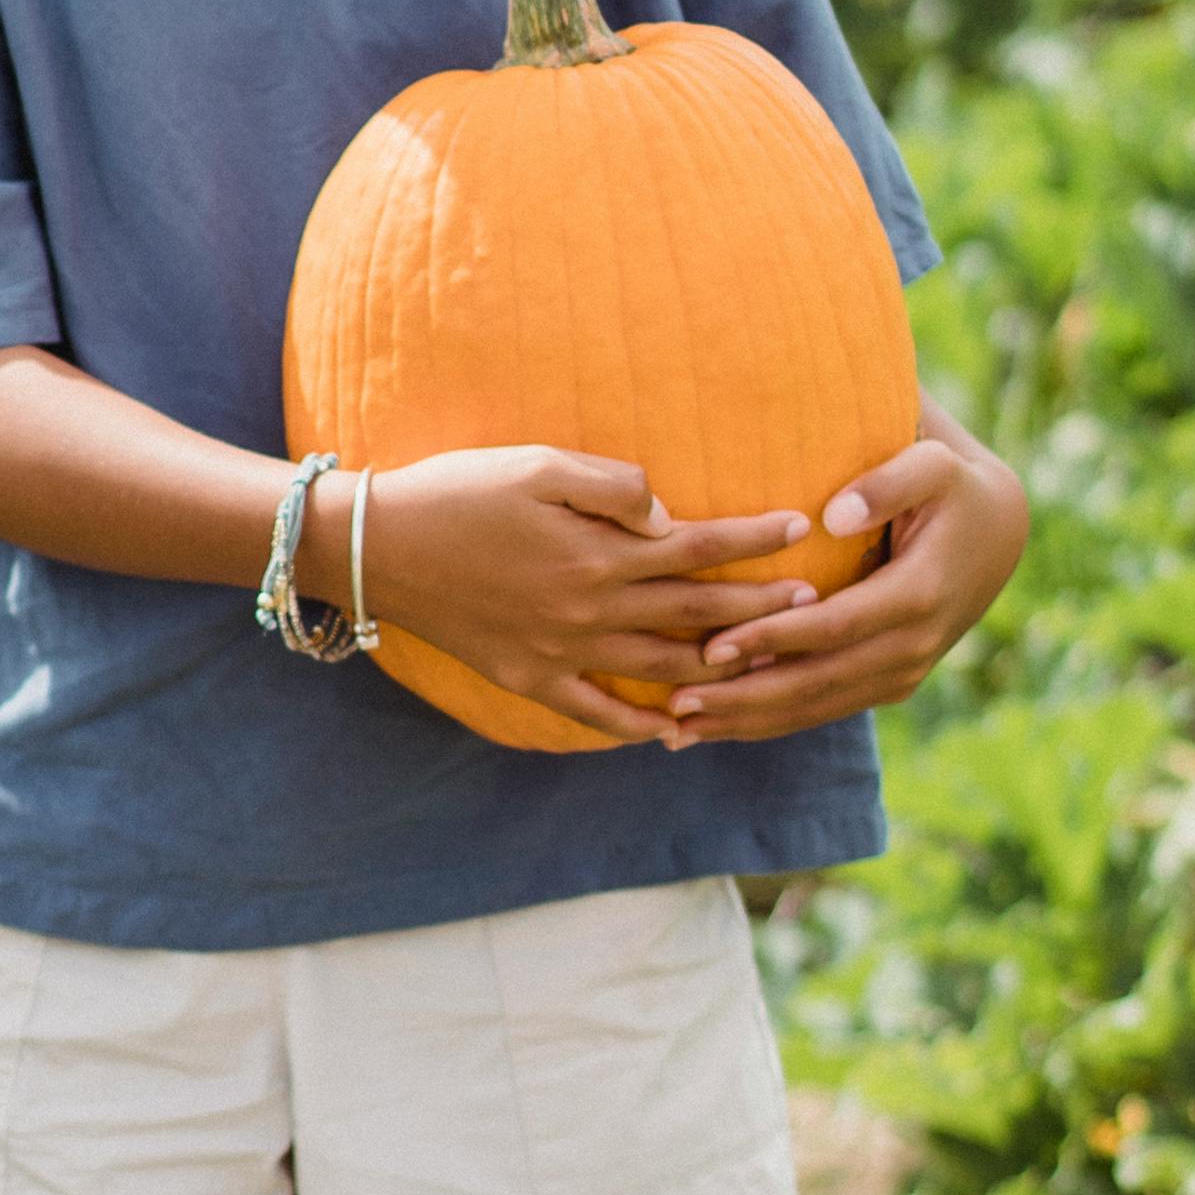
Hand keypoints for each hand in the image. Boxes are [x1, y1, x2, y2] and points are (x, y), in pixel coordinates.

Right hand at [350, 448, 825, 746]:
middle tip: (814, 601)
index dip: (755, 539)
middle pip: (696, 616)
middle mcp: (590, 611)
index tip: (799, 526)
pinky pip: (596, 715)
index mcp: (598, 553)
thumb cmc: (459, 489)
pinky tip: (672, 731)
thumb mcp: (537, 463)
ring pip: (663, 673)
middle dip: (761, 609)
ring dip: (721, 671)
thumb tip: (667, 515)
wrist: (380, 547)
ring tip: (767, 665)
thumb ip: (611, 486)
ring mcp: (562, 654)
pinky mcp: (530, 680)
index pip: (699, 547)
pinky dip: (639, 728)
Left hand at [647, 410, 1028, 744]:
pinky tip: (718, 728)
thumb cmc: (951, 487)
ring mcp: (903, 672)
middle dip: (746, 698)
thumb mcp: (934, 465)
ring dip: (749, 721)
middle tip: (676, 705)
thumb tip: (833, 517)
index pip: (834, 627)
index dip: (772, 639)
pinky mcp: (890, 683)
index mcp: (919, 595)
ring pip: (818, 707)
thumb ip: (888, 482)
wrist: (997, 535)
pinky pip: (826, 708)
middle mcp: (914, 646)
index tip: (712, 647)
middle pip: (818, 683)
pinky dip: (772, 721)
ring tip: (679, 729)